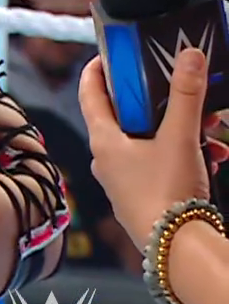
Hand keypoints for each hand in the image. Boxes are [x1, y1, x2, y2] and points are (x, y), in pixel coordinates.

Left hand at [81, 49, 224, 247]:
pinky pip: (162, 165)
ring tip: (211, 131)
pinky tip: (213, 158)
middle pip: (127, 117)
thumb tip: (190, 56)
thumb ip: (186, 96)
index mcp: (104, 140)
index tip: (109, 54)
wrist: (177, 248)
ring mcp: (124, 180)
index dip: (97, 71)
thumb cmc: (167, 193)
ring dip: (182, 132)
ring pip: (151, 142)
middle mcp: (107, 159)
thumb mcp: (179, 138)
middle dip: (160, 104)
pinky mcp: (143, 197)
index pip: (90, 94)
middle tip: (182, 91)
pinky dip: (186, 156)